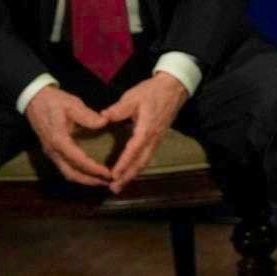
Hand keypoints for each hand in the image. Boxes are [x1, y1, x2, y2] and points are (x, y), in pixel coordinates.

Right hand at [25, 85, 112, 186]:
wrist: (34, 99)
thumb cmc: (54, 101)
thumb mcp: (72, 104)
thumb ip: (87, 115)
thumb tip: (104, 122)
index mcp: (59, 140)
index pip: (78, 160)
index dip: (93, 169)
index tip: (108, 172)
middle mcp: (53, 150)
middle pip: (71, 173)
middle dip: (89, 180)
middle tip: (108, 182)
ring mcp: (51, 152)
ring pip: (67, 173)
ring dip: (84, 179)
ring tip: (101, 180)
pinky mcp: (52, 151)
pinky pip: (65, 167)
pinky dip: (78, 173)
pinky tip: (89, 172)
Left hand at [100, 72, 189, 193]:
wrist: (173, 88)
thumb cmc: (152, 92)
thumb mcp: (134, 96)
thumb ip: (119, 109)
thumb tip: (103, 117)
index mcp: (146, 128)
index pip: (134, 149)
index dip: (124, 163)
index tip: (113, 174)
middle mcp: (153, 137)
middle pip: (142, 161)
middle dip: (128, 176)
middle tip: (115, 188)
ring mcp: (157, 139)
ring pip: (146, 161)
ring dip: (133, 174)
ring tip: (121, 184)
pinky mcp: (158, 138)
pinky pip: (148, 156)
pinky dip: (139, 167)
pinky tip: (131, 171)